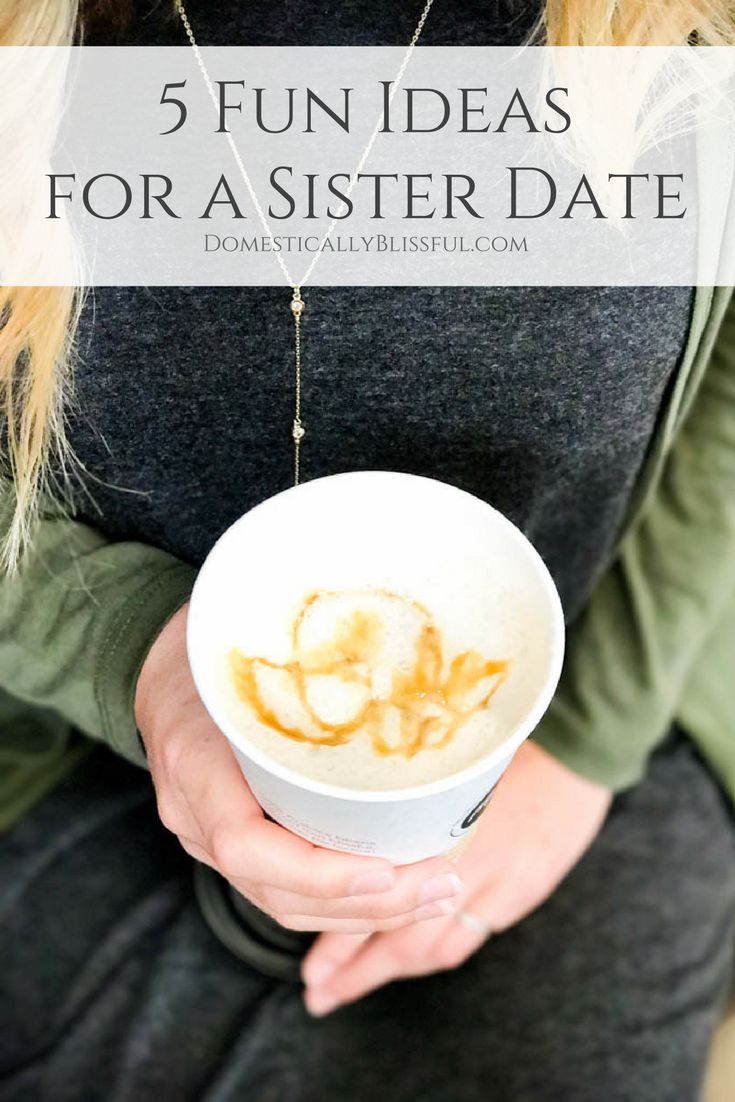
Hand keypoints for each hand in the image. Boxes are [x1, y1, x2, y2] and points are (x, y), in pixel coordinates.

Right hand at [135, 603, 465, 931]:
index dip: (317, 872)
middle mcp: (194, 814)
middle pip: (277, 890)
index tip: (387, 870)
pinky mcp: (231, 843)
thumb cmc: (211, 647)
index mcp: (194, 762)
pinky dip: (343, 900)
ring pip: (283, 902)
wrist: (158, 668)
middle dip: (365, 903)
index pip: (245, 845)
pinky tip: (397, 889)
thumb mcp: (246, 642)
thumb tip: (398, 666)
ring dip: (364, 912)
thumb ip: (305, 664)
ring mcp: (207, 837)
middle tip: (443, 885)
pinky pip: (284, 889)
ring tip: (436, 895)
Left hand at [302, 740, 611, 1014]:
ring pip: (431, 945)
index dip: (337, 925)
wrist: (577, 753)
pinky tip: (405, 963)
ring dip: (382, 970)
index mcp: (437, 820)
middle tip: (315, 989)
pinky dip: (431, 956)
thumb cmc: (506, 744)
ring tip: (343, 989)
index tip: (305, 949)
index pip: (377, 886)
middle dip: (351, 966)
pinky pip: (467, 938)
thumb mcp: (447, 762)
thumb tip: (345, 808)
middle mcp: (462, 859)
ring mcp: (495, 882)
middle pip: (400, 931)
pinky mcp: (520, 893)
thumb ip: (402, 793)